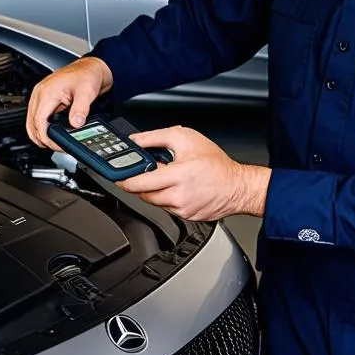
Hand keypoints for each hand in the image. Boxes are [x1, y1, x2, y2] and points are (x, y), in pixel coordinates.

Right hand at [26, 56, 113, 149]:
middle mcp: (40, 93)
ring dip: (40, 134)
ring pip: (32, 122)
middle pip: (31, 124)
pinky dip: (42, 127)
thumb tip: (75, 123)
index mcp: (47, 92)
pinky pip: (38, 117)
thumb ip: (80, 109)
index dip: (46, 137)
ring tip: (54, 143)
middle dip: (41, 139)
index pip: (39, 121)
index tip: (56, 145)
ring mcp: (41, 96)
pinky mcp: (45, 99)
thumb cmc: (87, 74)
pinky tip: (52, 133)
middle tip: (56, 147)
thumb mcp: (87, 92)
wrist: (91, 67)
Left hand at [120, 126, 269, 221]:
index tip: (117, 177)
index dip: (125, 180)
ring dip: (154, 191)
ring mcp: (182, 209)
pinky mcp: (186, 217)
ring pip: (155, 202)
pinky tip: (176, 187)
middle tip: (141, 174)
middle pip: (144, 194)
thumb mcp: (185, 138)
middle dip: (140, 184)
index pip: (140, 183)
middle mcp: (178, 196)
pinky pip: (167, 208)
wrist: (238, 186)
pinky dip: (166, 198)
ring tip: (166, 177)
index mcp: (177, 176)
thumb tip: (135, 141)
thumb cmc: (216, 163)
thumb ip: (155, 137)